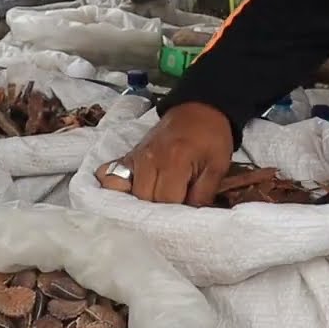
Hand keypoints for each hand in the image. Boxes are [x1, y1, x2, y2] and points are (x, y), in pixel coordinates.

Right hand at [100, 102, 233, 205]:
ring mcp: (135, 157)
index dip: (178, 211)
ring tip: (159, 200)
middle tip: (176, 204)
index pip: (166, 201)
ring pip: (130, 194)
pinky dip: (118, 187)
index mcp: (174, 160)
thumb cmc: (212, 137)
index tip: (187, 209)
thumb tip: (188, 218)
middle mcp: (148, 159)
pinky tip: (132, 192)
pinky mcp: (128, 156)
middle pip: (145, 200)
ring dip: (144, 201)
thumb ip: (203, 194)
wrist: (199, 110)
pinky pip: (110, 176)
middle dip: (161, 208)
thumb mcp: (217, 166)